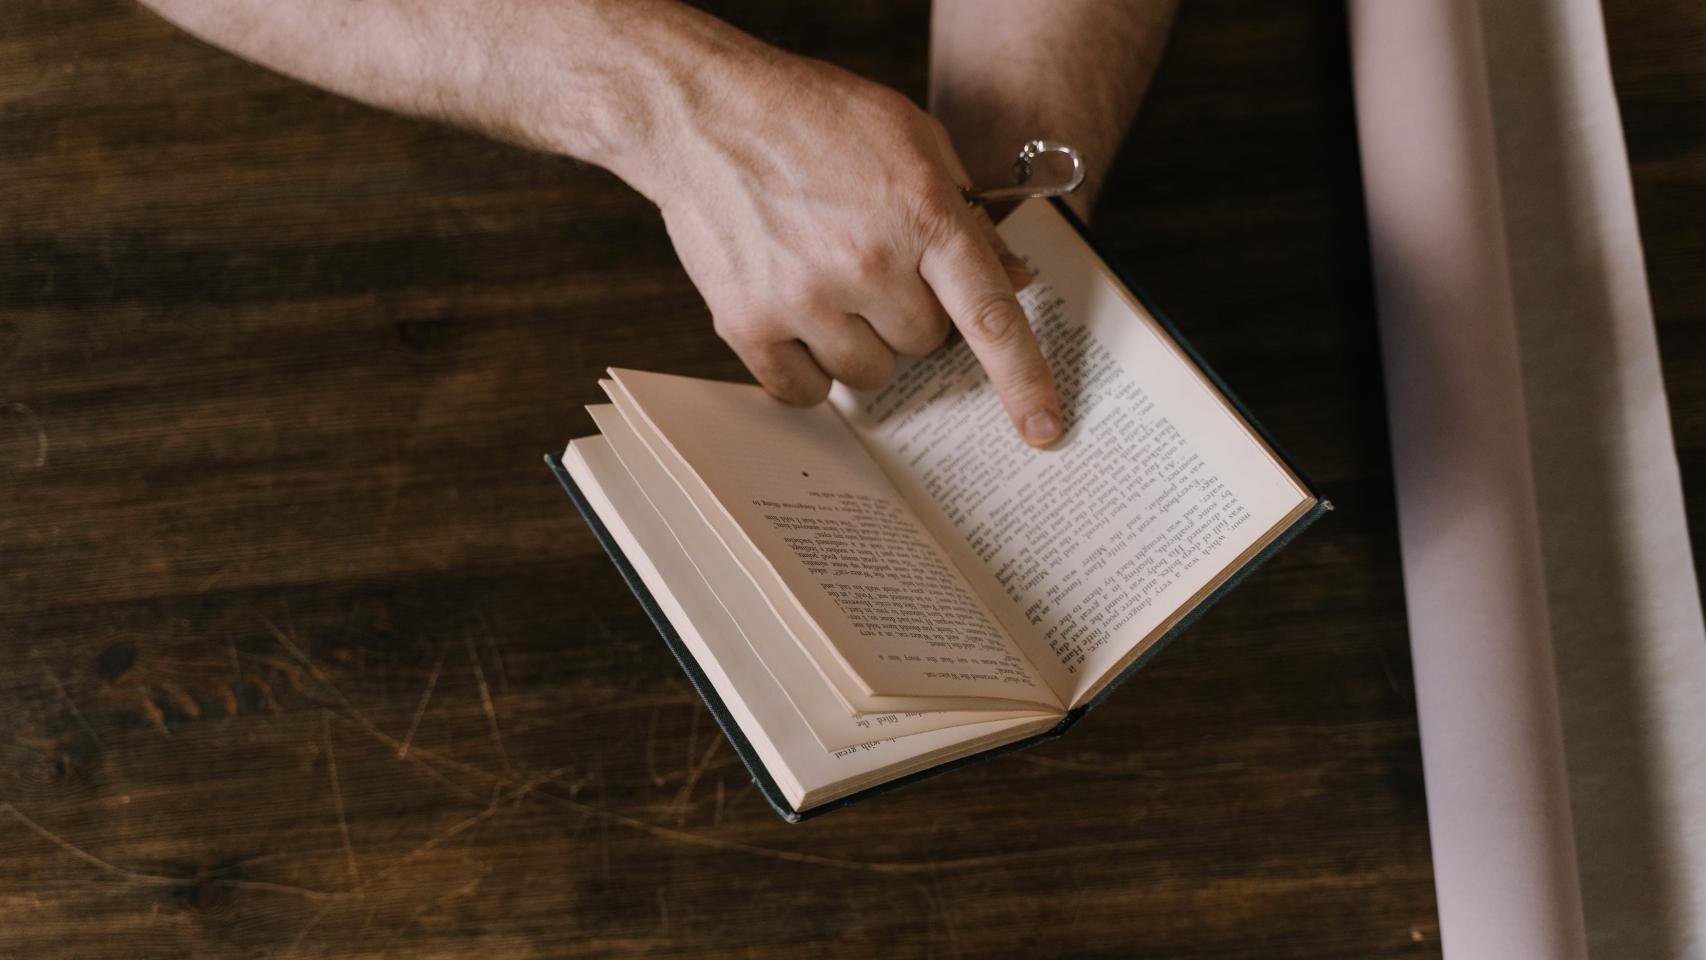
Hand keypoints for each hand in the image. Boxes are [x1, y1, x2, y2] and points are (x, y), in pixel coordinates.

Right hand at [638, 50, 1063, 446]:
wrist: (703, 113)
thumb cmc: (812, 116)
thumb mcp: (912, 138)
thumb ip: (965, 212)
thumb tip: (1013, 279)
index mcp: (921, 213)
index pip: (990, 314)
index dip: (1024, 379)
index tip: (1044, 430)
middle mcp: (868, 262)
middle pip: (924, 344)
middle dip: (908, 312)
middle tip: (870, 263)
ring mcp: (805, 298)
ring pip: (868, 373)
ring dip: (858, 341)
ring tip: (825, 280)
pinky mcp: (749, 323)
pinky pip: (805, 391)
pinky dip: (807, 368)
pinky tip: (793, 316)